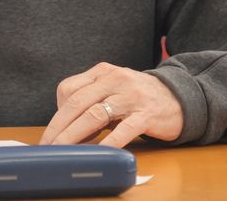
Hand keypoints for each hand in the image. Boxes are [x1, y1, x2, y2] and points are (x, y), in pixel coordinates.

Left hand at [39, 63, 182, 148]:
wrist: (179, 98)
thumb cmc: (138, 98)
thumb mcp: (113, 90)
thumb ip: (91, 102)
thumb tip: (65, 129)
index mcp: (103, 72)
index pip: (69, 88)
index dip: (57, 111)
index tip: (52, 132)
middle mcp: (115, 79)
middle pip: (77, 102)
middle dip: (58, 127)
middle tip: (47, 146)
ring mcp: (131, 95)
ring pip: (94, 114)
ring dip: (74, 135)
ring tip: (64, 151)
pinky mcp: (147, 113)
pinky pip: (123, 130)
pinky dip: (108, 143)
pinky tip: (98, 153)